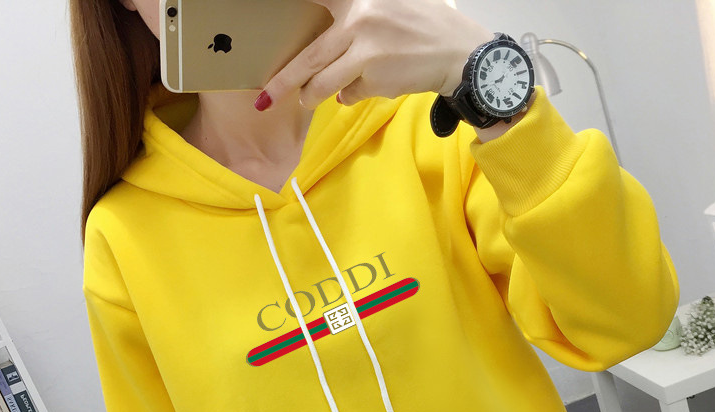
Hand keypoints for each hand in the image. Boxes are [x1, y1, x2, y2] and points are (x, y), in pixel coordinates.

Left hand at [256, 0, 493, 108]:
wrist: (458, 52)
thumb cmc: (423, 23)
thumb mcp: (387, 3)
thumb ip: (354, 14)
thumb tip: (324, 42)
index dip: (288, 6)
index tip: (256, 10)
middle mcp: (358, 20)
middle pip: (309, 57)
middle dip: (284, 81)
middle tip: (265, 96)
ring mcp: (365, 52)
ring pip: (323, 83)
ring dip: (311, 95)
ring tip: (306, 98)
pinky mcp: (375, 79)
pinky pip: (347, 94)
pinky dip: (349, 95)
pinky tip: (364, 86)